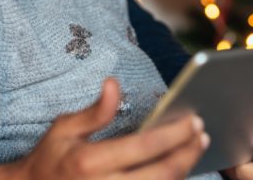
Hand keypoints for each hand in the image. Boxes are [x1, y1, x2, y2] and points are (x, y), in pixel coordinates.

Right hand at [0, 78, 209, 179]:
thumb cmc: (49, 159)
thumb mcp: (64, 129)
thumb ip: (96, 111)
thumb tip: (114, 83)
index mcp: (91, 162)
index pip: (145, 147)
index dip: (175, 134)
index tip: (193, 120)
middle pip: (164, 174)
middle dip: (189, 152)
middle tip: (203, 134)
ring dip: (185, 170)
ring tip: (195, 149)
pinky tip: (177, 170)